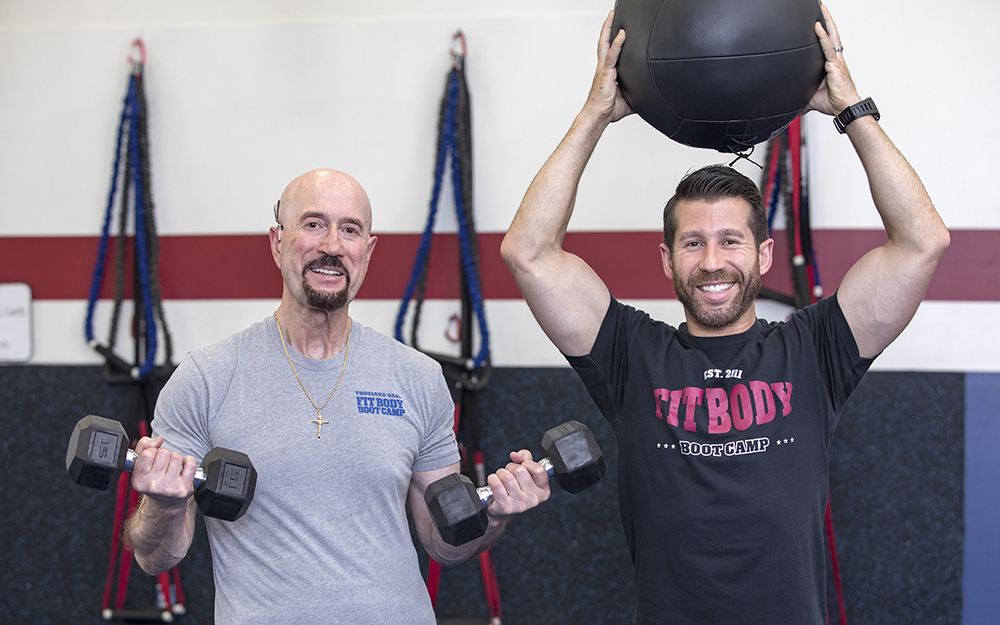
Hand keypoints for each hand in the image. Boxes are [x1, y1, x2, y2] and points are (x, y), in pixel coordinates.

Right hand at [130, 436, 197, 510]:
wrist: (165, 502)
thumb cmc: (153, 480)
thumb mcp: (141, 465)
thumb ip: (143, 446)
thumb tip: (158, 439)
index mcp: (139, 480)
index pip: (147, 453)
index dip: (153, 451)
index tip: (154, 457)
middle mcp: (152, 486)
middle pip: (164, 453)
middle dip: (165, 454)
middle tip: (164, 464)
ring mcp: (168, 488)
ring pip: (177, 457)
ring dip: (176, 458)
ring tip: (172, 467)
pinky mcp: (183, 489)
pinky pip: (190, 465)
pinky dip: (189, 461)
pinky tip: (184, 466)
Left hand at [484, 449, 550, 520]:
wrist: (501, 509)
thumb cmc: (515, 488)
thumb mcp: (526, 471)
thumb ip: (525, 457)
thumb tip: (516, 455)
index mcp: (543, 490)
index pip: (539, 470)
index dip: (527, 463)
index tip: (522, 464)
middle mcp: (534, 499)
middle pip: (520, 471)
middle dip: (511, 467)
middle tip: (509, 473)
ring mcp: (520, 504)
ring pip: (507, 477)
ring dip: (501, 473)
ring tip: (502, 479)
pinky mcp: (506, 507)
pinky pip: (497, 484)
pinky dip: (492, 479)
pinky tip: (495, 483)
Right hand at [583, 10, 633, 125]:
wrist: (599, 116)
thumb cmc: (608, 110)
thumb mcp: (629, 100)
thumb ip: (639, 95)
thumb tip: (651, 98)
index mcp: (607, 72)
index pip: (610, 51)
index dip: (612, 39)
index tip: (617, 29)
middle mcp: (604, 67)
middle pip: (604, 42)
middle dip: (607, 27)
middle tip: (611, 15)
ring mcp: (604, 69)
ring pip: (605, 43)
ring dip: (608, 29)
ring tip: (612, 16)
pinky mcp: (606, 73)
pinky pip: (612, 55)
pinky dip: (618, 44)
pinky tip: (622, 34)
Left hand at [803, 4, 862, 116]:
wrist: (843, 108)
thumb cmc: (832, 101)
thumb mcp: (811, 97)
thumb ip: (800, 97)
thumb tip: (788, 106)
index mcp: (830, 64)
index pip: (826, 43)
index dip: (823, 32)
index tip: (817, 22)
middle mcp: (834, 59)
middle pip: (831, 34)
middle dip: (826, 19)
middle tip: (821, 7)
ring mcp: (835, 60)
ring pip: (831, 36)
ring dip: (826, 21)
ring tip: (822, 8)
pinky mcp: (835, 65)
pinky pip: (827, 47)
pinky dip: (822, 36)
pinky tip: (817, 26)